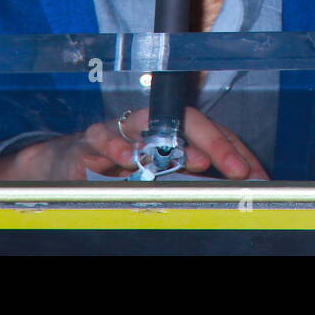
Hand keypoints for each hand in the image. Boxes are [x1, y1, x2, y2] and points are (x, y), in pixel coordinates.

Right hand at [0, 107, 268, 180]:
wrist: (62, 166)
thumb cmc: (115, 170)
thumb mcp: (157, 176)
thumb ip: (189, 181)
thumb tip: (233, 194)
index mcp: (170, 131)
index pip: (210, 131)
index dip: (233, 150)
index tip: (253, 174)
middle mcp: (148, 126)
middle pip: (186, 120)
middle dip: (215, 143)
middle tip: (235, 169)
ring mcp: (120, 131)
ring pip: (148, 125)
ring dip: (173, 142)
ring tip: (195, 161)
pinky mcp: (88, 143)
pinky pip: (102, 138)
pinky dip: (115, 147)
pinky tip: (128, 161)